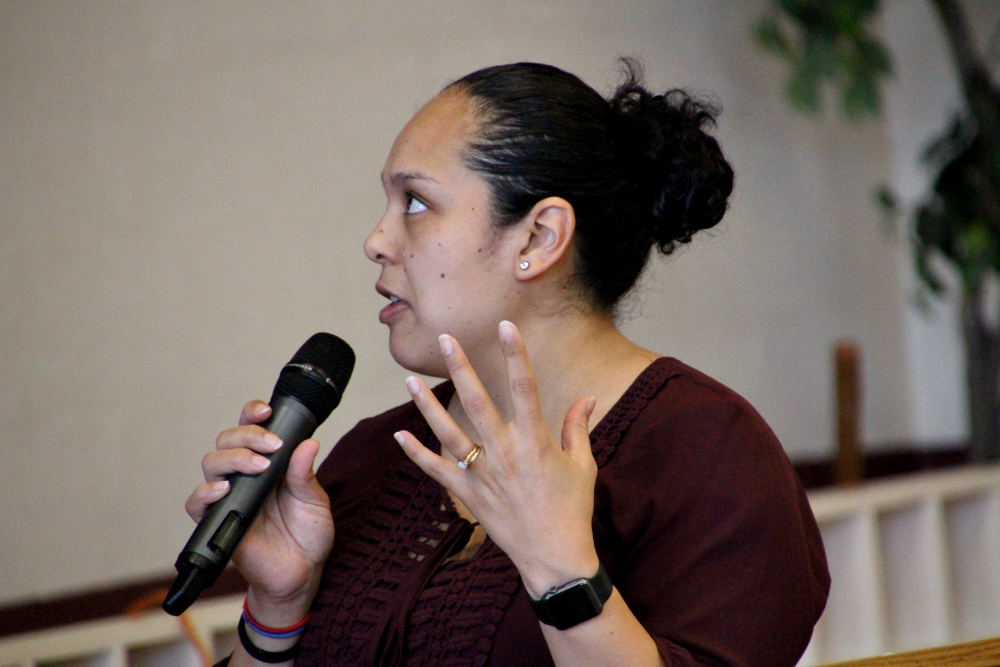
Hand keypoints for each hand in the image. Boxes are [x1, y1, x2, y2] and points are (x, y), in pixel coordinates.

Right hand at [184, 400, 333, 624]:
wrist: (302, 574)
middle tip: (272, 446)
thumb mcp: (314, 501)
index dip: (252, 414)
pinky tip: (225, 490)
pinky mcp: (218, 523)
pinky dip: (206, 493)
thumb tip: (308, 443)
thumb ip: (304, 474)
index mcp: (268, 463)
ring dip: (233, 458)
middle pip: (227, 440)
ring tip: (258, 467)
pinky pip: (197, 503)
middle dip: (247, 436)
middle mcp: (245, 476)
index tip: (267, 411)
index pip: (250, 429)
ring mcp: (230, 498)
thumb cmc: (308, 535)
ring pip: (212, 463)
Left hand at [394, 321, 599, 597]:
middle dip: (461, 368)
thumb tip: (586, 398)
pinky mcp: (467, 496)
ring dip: (427, 406)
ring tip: (409, 380)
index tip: (506, 326)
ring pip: (448, 433)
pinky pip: (436, 471)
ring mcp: (482, 475)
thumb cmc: (572, 510)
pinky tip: (398, 434)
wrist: (553, 558)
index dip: (516, 354)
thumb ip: (578, 428)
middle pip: (477, 403)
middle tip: (445, 338)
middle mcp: (505, 453)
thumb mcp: (583, 466)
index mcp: (535, 442)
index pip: (526, 388)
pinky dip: (416, 454)